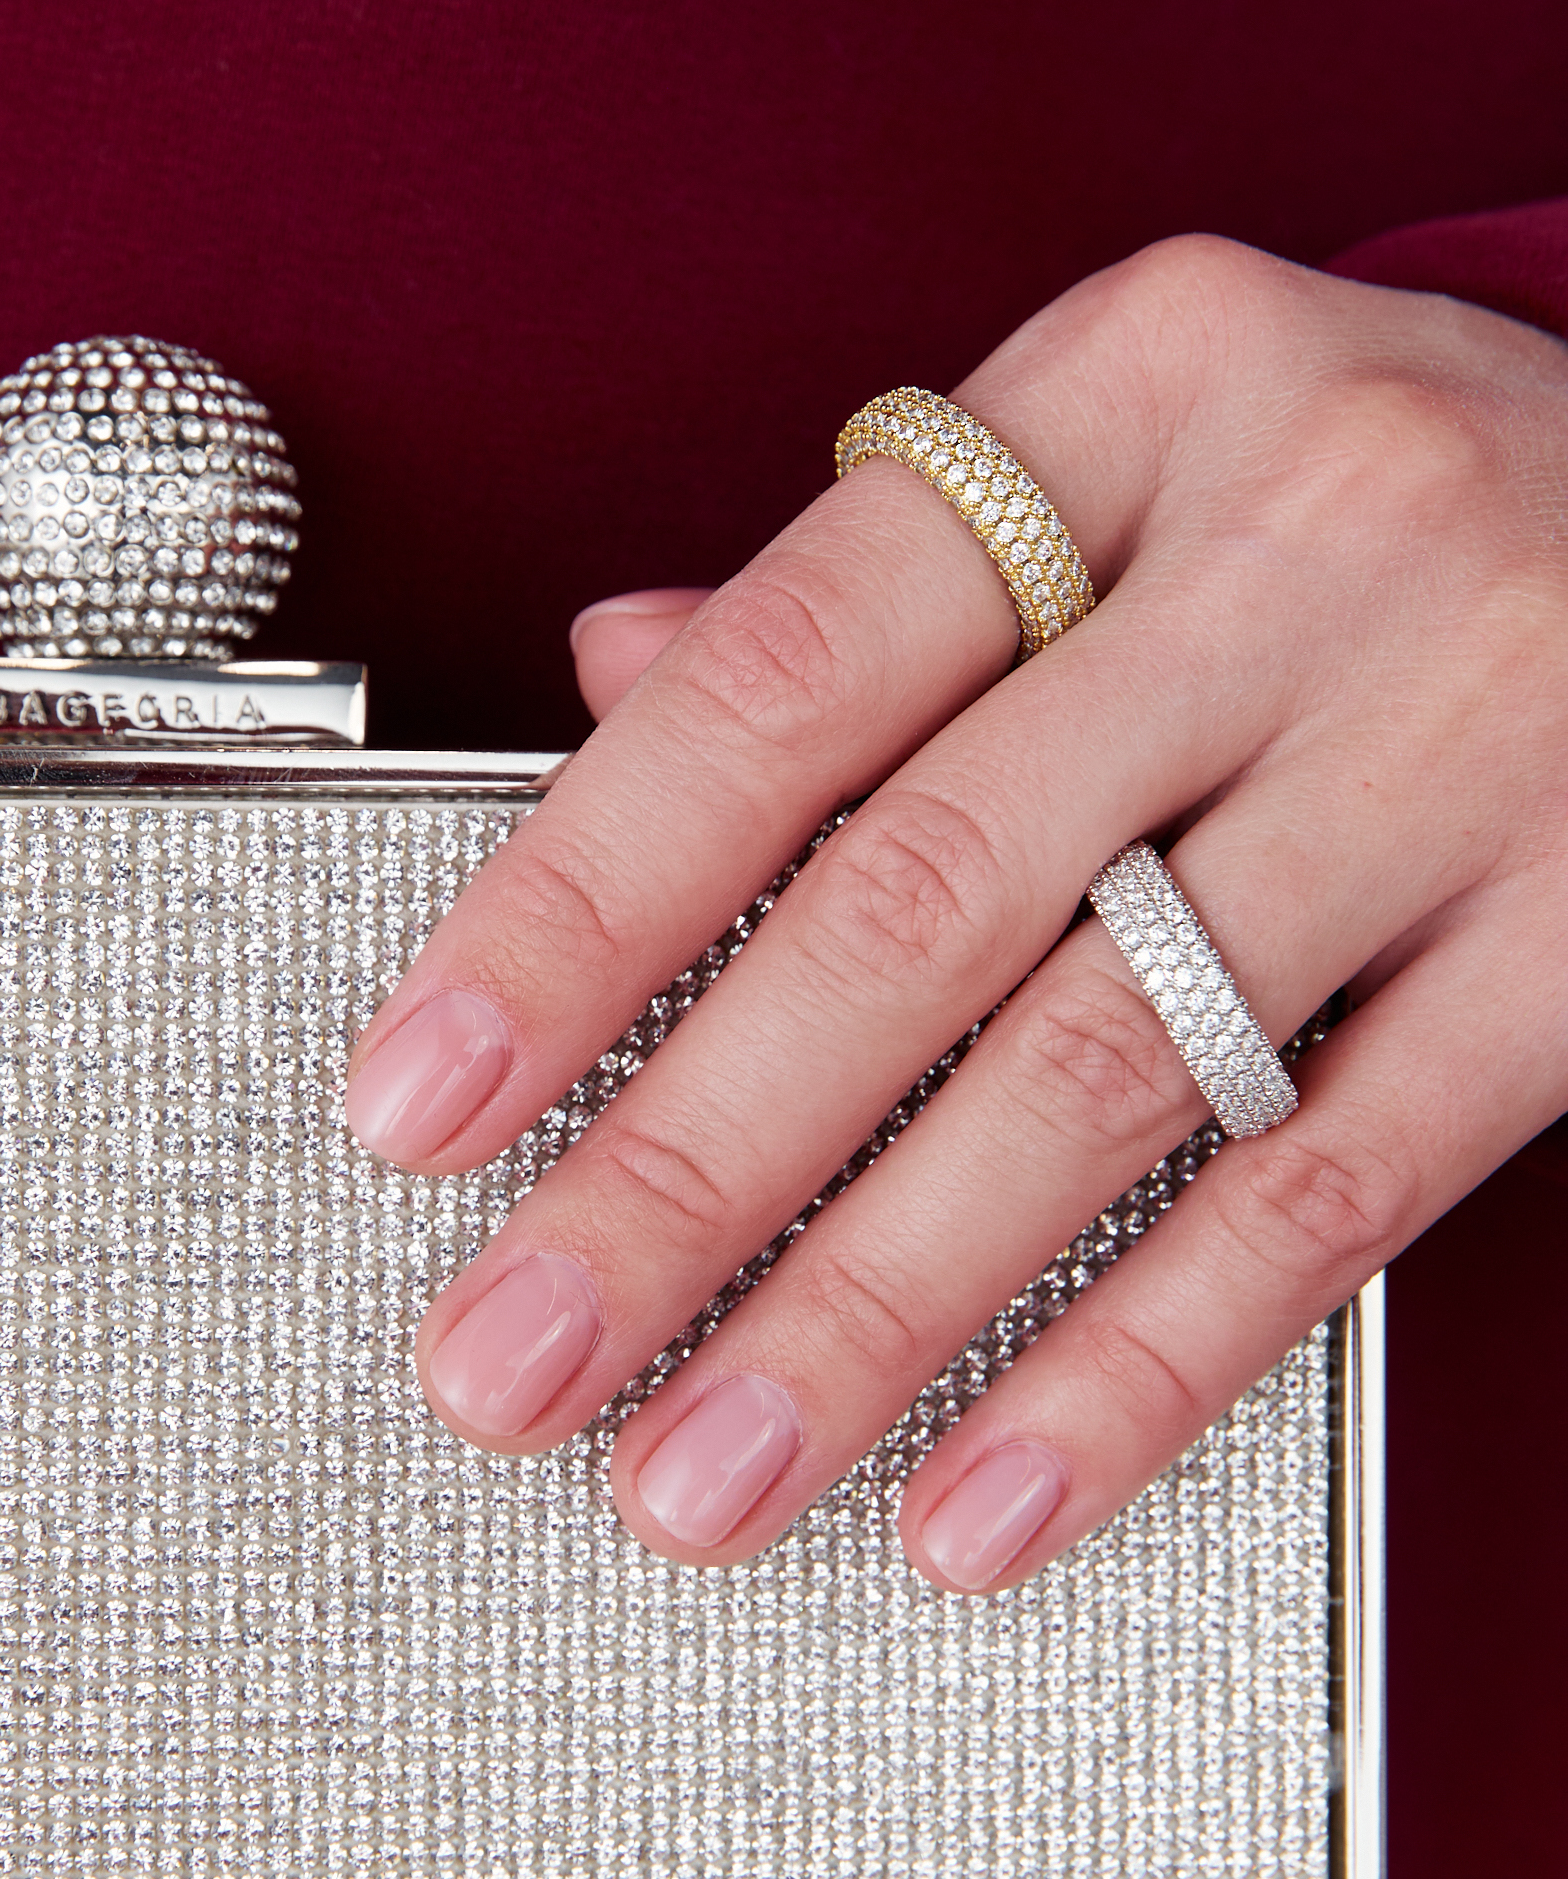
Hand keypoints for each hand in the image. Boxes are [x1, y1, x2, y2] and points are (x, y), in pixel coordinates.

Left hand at [345, 235, 1567, 1591]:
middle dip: (681, 1163)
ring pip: (1105, 1070)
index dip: (572, 905)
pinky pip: (1334, 1189)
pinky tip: (983, 1491)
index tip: (417, 1103)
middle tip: (510, 1356)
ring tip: (698, 1469)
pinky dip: (1139, 1361)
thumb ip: (885, 584)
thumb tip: (604, 683)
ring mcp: (1472, 743)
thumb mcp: (1146, 450)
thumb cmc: (1385, 489)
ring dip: (871, 1305)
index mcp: (1135, 386)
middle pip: (920, 899)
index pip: (786, 674)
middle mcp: (1305, 541)